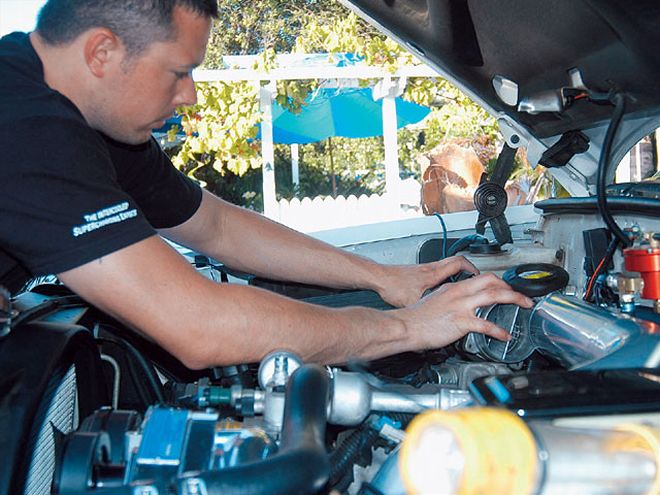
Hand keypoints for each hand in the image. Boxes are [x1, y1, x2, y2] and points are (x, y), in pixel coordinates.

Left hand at [374, 256, 478, 307]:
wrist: (377, 277)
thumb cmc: (392, 286)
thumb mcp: (413, 301)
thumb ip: (428, 310)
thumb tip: (435, 324)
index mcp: (433, 275)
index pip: (460, 265)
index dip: (473, 271)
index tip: (482, 278)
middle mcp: (430, 269)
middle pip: (458, 260)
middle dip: (471, 268)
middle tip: (479, 278)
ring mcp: (424, 269)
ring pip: (447, 264)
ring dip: (457, 272)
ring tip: (464, 283)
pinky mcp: (417, 272)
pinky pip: (437, 270)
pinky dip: (444, 276)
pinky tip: (442, 288)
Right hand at [396, 273, 533, 349]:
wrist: (404, 326)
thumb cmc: (414, 318)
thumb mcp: (433, 302)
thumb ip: (448, 302)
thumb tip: (455, 309)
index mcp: (452, 288)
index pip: (480, 279)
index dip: (496, 282)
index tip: (505, 288)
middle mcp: (459, 293)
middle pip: (491, 280)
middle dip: (511, 286)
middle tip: (521, 295)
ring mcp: (461, 306)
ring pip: (494, 295)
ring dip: (514, 298)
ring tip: (525, 305)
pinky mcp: (461, 321)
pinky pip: (486, 324)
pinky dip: (499, 331)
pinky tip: (505, 335)